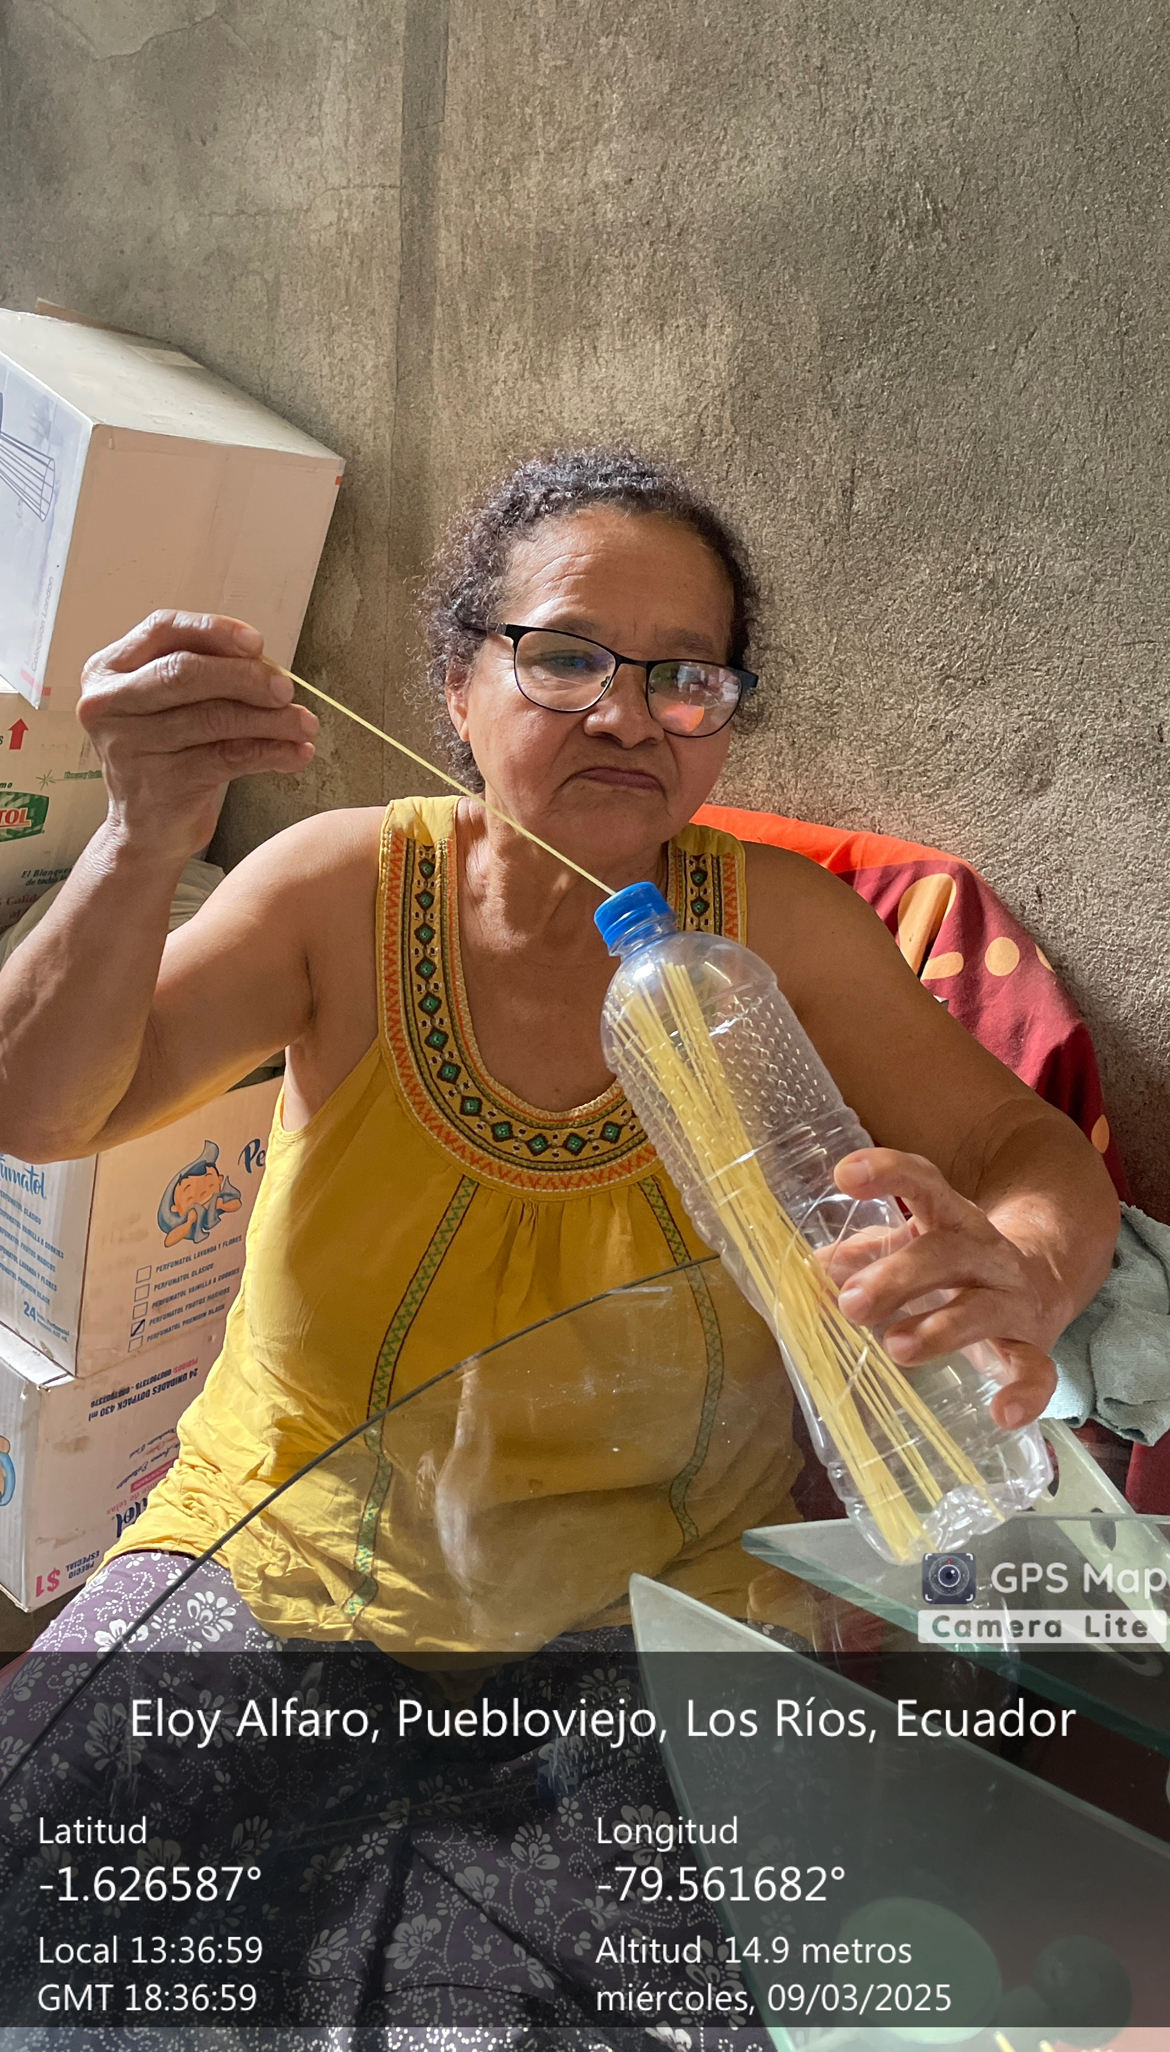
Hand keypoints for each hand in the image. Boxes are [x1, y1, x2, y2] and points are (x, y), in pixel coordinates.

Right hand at [78, 611, 317, 859]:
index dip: (214, 630)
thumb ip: (207, 677)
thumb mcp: (172, 706)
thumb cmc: (166, 756)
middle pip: (185, 672)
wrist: (145, 831)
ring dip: (271, 719)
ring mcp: (129, 746)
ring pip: (213, 717)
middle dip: (246, 676)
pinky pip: (229, 757)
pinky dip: (271, 752)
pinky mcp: (161, 784)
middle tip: (287, 688)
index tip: (257, 642)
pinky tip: (297, 754)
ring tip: (306, 724)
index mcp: (108, 671)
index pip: (163, 629)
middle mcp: (108, 704)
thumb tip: (269, 667)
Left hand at [828, 1148, 1056, 1429]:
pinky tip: (1003, 1415)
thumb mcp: (913, 1248)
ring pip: (984, 1309)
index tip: (845, 1174)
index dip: (889, 1172)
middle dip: (899, 1276)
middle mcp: (987, 1253)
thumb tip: (813, 1266)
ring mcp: (1013, 1300)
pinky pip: (1037, 1371)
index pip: (925, 1184)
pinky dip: (1026, 1394)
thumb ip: (867, 1253)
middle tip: (853, 1304)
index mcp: (952, 1220)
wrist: (1043, 1279)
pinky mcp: (1033, 1347)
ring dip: (942, 1328)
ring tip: (897, 1346)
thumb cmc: (955, 1264)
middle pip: (948, 1253)